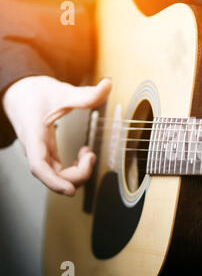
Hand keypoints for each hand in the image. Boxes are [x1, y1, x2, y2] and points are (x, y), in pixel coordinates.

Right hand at [2, 76, 111, 196]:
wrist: (20, 92)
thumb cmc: (36, 92)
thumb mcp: (62, 91)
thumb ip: (86, 93)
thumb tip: (108, 84)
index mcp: (34, 135)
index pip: (39, 166)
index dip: (54, 181)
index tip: (70, 190)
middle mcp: (35, 149)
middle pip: (51, 176)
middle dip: (76, 174)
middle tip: (90, 155)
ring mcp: (40, 153)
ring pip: (56, 176)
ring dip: (77, 172)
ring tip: (88, 154)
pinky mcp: (46, 154)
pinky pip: (58, 172)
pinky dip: (73, 169)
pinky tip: (83, 156)